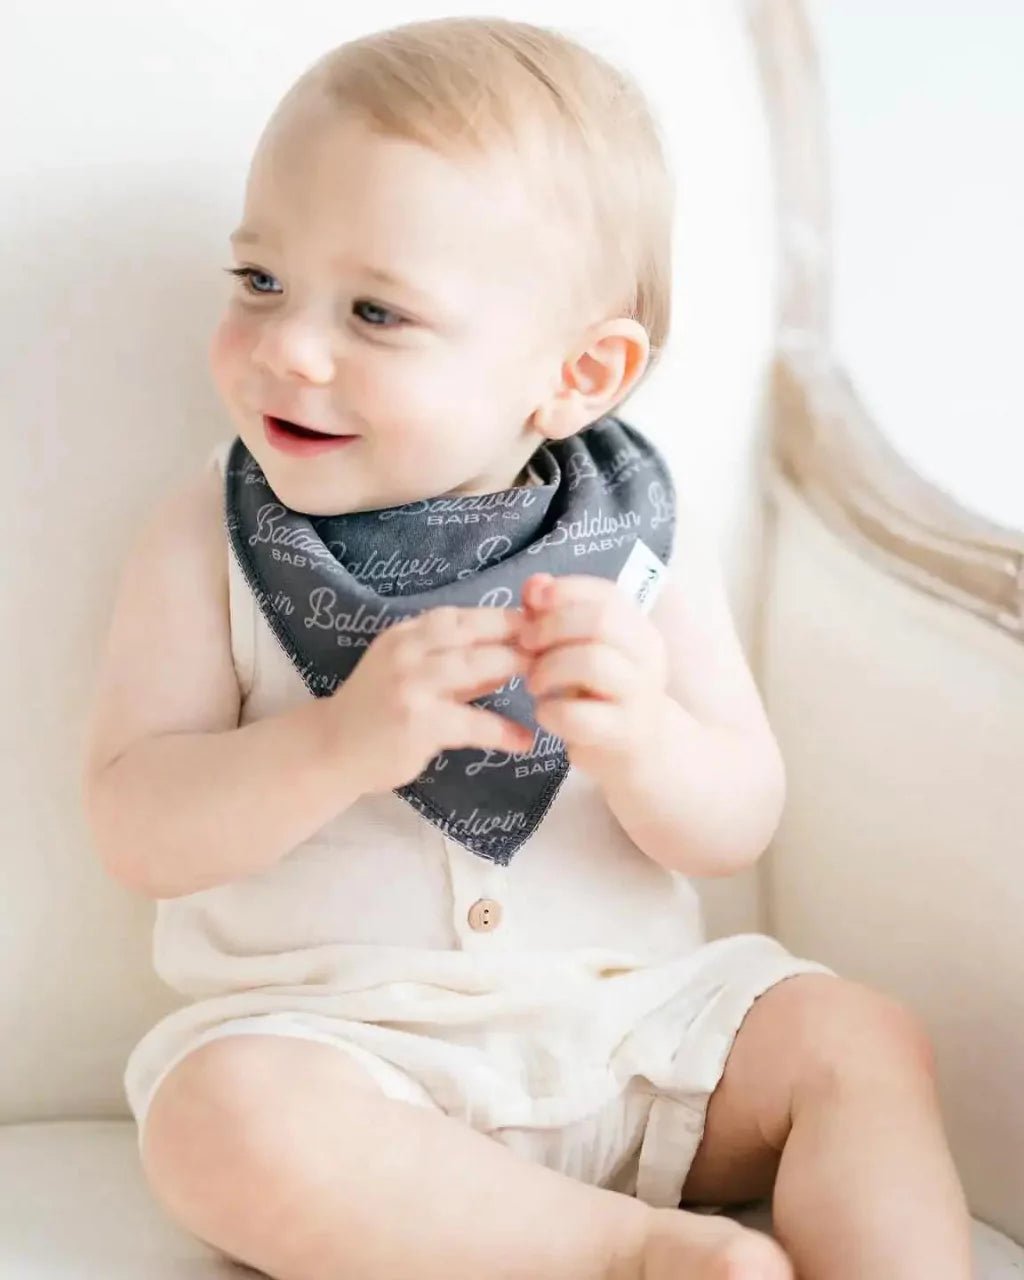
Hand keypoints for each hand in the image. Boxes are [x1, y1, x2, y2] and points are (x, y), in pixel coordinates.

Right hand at [323, 606, 532, 794]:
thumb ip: (456, 661)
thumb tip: (512, 651)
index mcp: (406, 634)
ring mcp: (410, 686)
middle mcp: (407, 651)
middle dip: (518, 638)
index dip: (504, 617)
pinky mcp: (418, 723)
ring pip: (475, 667)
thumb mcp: (410, 671)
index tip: (540, 624)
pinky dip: (502, 731)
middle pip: (473, 633)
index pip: (462, 616)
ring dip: (515, 670)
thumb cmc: (378, 709)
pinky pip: (472, 723)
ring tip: (548, 681)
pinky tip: (524, 740)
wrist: (331, 748)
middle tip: (557, 648)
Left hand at [519, 573, 668, 781]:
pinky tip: (545, 713)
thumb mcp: (582, 651)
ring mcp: (641, 696)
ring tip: (534, 683)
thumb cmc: (603, 696)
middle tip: (525, 647)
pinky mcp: (625, 733)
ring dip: (548, 669)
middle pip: (600, 621)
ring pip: (592, 662)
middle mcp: (648, 656)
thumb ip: (556, 615)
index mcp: (638, 628)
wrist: (642, 755)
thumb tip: (535, 584)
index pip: (606, 593)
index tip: (532, 605)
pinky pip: (579, 715)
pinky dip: (550, 711)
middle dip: (550, 628)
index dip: (563, 592)